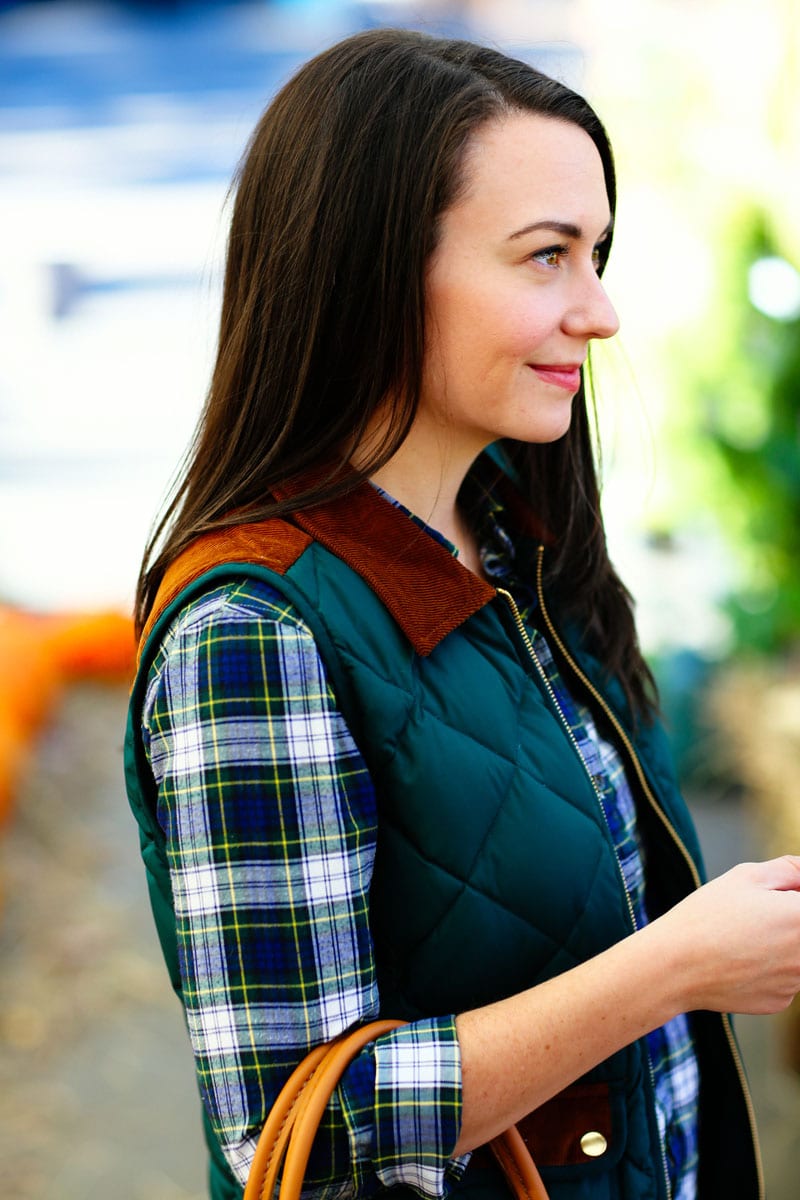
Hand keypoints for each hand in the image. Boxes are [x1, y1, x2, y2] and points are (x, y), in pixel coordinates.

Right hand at [653, 856, 799, 1014]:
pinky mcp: (780, 1001)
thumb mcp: (746, 876)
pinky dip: (768, 968)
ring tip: (744, 937)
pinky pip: (783, 978)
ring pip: (797, 955)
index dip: (793, 897)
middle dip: (789, 920)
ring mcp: (795, 982)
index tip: (780, 895)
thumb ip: (790, 869)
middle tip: (759, 914)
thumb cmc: (707, 916)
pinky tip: (740, 960)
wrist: (676, 966)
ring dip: (782, 944)